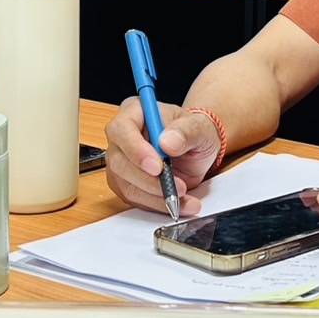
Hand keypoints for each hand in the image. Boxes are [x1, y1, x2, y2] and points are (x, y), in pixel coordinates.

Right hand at [103, 99, 222, 215]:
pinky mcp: (125, 183)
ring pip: (126, 185)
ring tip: (184, 197)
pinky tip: (179, 203)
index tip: (157, 167)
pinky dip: (158, 205)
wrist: (196, 149)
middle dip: (148, 180)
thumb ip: (186, 131)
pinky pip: (135, 199)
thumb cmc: (192, 132)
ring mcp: (120, 162)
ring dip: (156, 196)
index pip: (122, 130)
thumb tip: (168, 142)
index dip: (136, 150)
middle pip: (119, 162)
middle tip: (176, 187)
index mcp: (133, 112)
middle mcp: (121, 137)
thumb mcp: (199, 127)